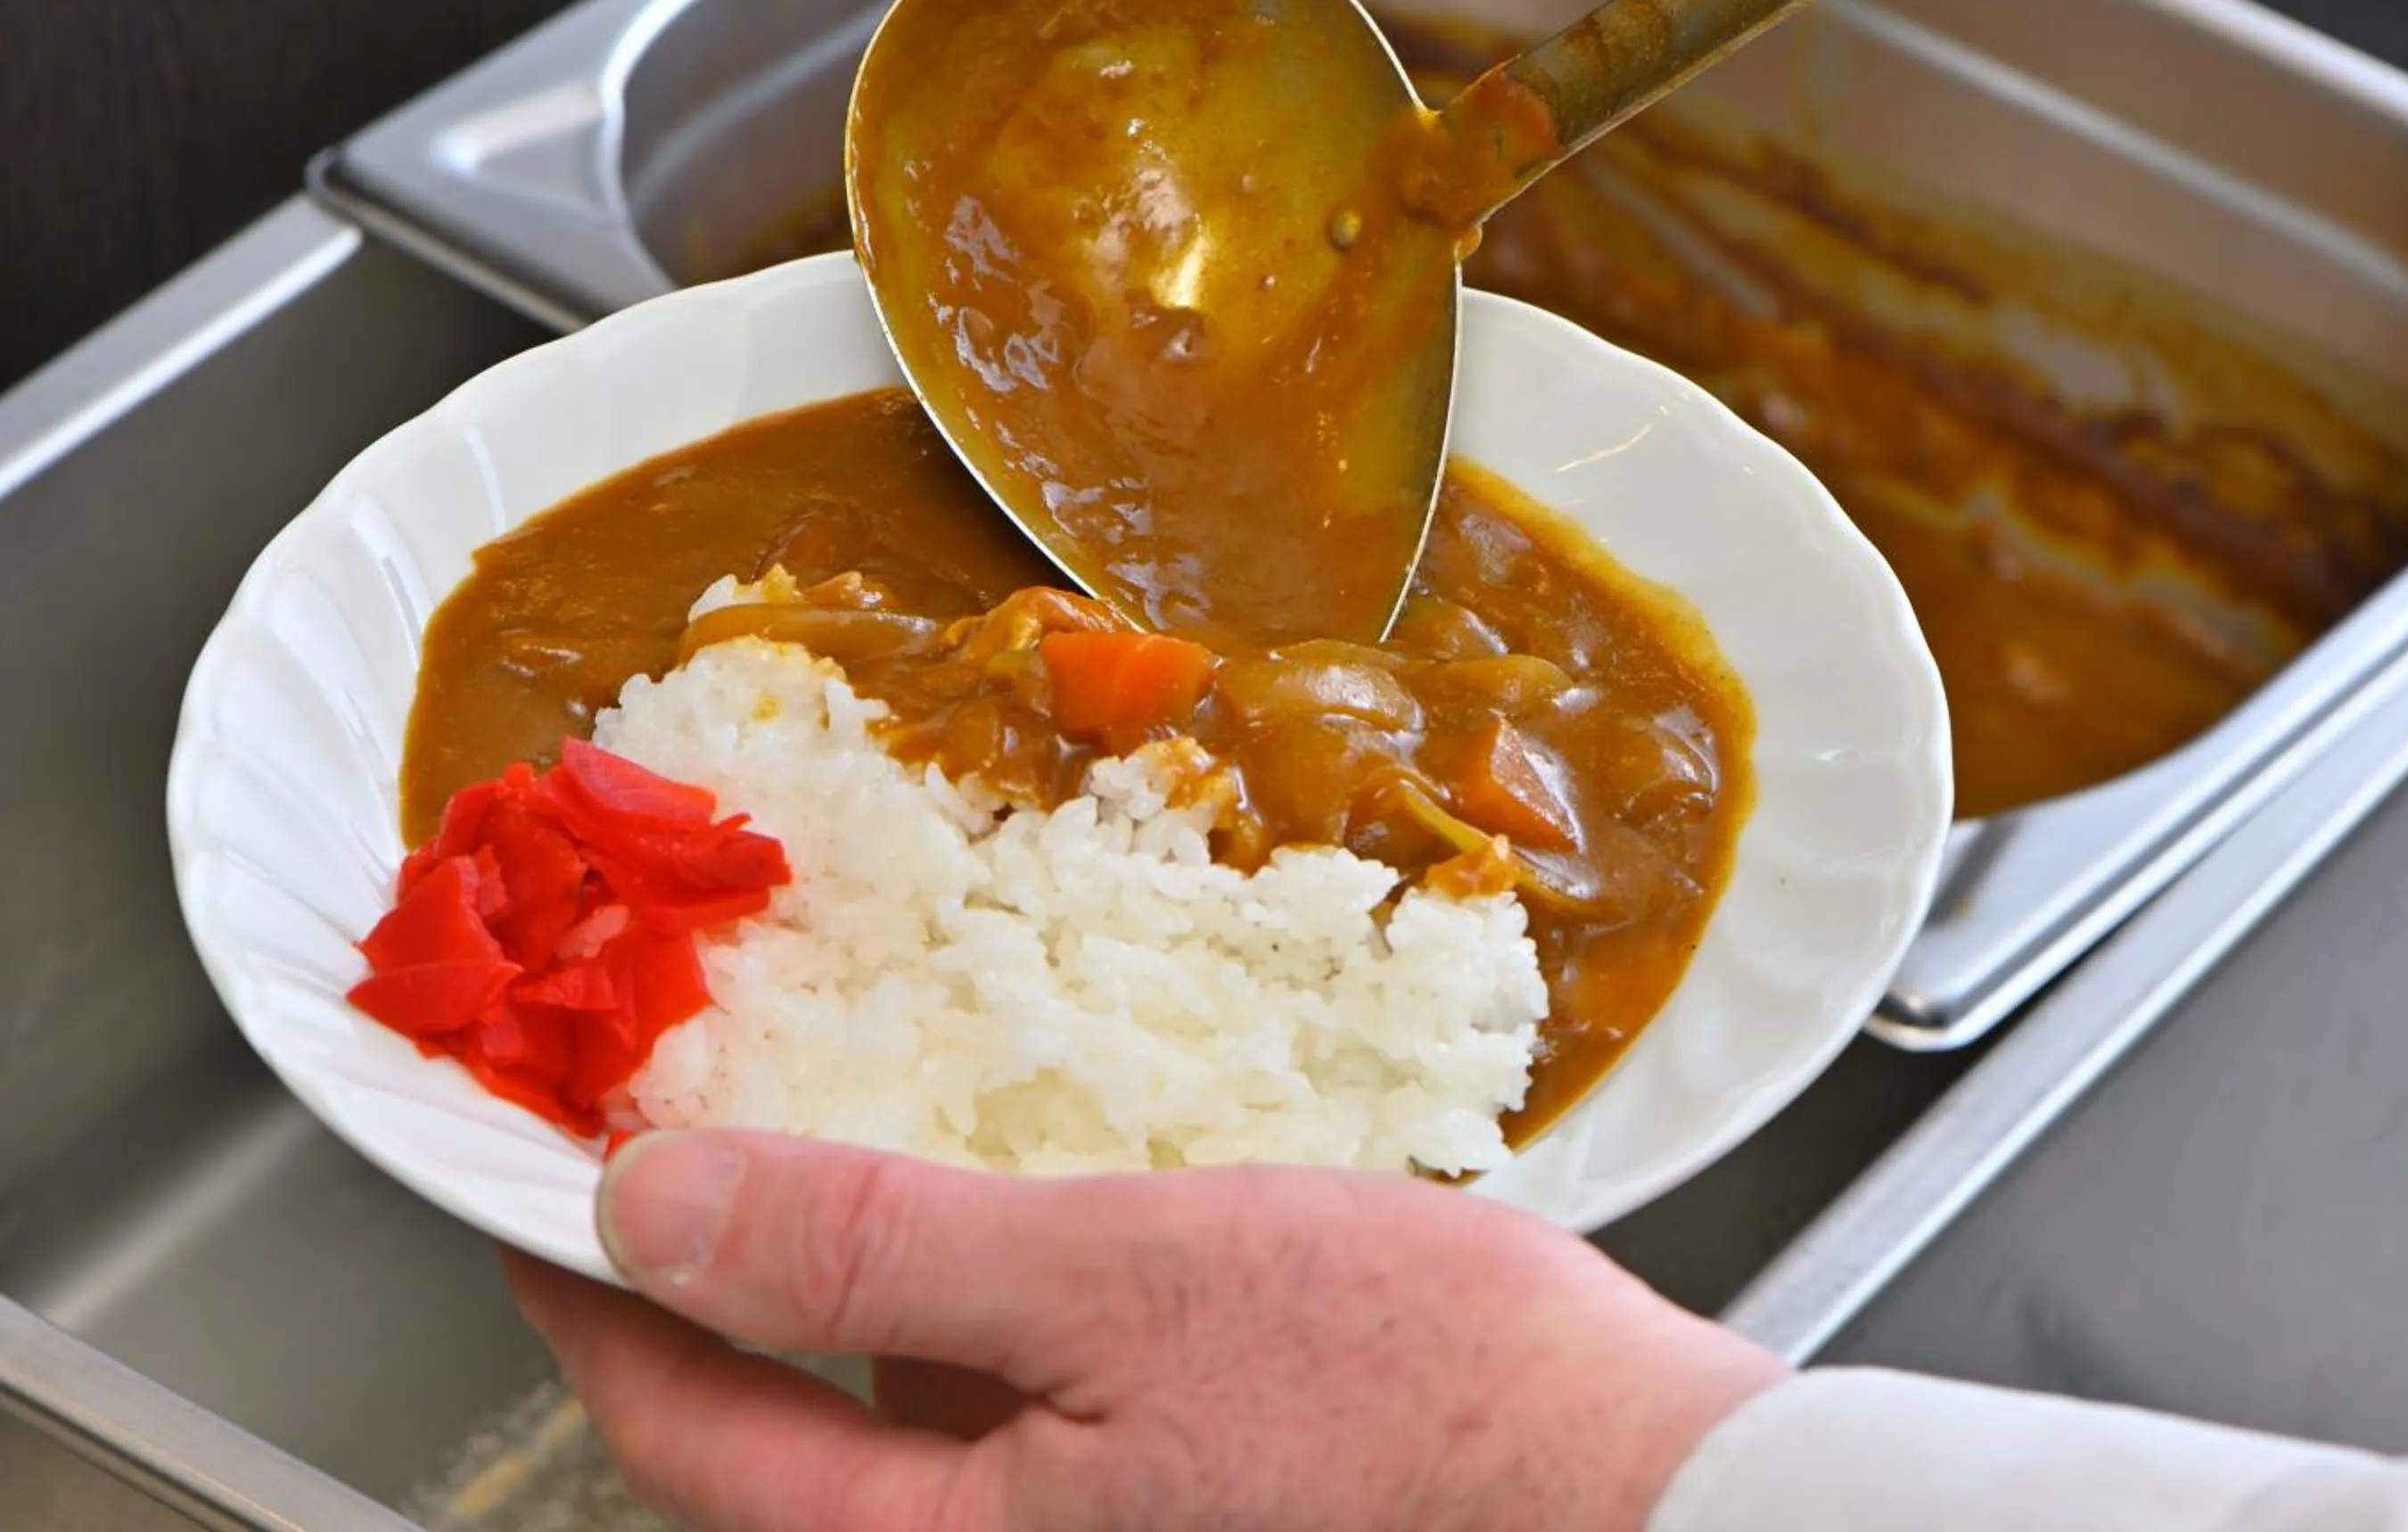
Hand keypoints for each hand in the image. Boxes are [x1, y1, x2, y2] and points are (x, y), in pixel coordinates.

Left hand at [506, 1130, 1786, 1530]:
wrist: (1640, 1492)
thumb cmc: (1413, 1399)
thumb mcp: (1112, 1283)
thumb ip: (873, 1256)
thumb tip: (654, 1209)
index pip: (693, 1434)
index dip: (595, 1298)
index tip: (536, 1191)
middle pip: (784, 1449)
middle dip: (717, 1287)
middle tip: (665, 1142)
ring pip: (904, 1428)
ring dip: (846, 1293)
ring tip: (819, 1151)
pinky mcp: (1175, 1506)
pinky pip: (1016, 1414)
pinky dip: (972, 1315)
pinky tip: (1006, 1222)